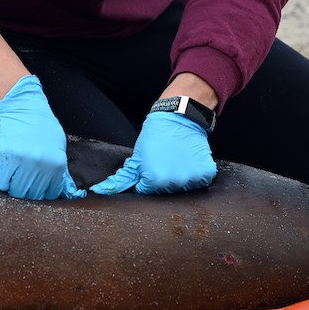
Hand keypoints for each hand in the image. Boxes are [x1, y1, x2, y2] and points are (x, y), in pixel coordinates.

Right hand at [0, 74, 83, 199]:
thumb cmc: (37, 120)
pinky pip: (1, 183)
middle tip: (22, 179)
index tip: (35, 186)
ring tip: (12, 174)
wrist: (17, 101)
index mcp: (57, 163)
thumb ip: (58, 167)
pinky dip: (1, 180)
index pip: (51, 193)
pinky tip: (3, 170)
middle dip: (27, 190)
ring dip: (13, 186)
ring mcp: (22, 162)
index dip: (41, 191)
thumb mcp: (57, 143)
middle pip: (33, 195)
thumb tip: (60, 187)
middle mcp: (41, 165)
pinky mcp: (4, 158)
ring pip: (16, 192)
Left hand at [89, 111, 216, 194]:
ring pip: (182, 187)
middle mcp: (173, 183)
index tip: (150, 166)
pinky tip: (188, 159)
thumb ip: (124, 178)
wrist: (178, 117)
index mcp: (154, 180)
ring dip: (179, 177)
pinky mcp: (205, 173)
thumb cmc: (155, 135)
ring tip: (176, 159)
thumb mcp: (137, 156)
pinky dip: (194, 172)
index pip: (146, 191)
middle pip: (164, 191)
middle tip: (163, 161)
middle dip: (161, 179)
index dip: (146, 179)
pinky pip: (199, 181)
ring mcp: (191, 179)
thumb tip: (103, 190)